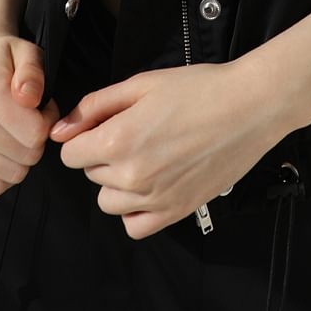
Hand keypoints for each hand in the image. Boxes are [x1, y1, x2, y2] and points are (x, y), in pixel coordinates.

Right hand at [0, 22, 61, 197]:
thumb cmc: (3, 58)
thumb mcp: (28, 51)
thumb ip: (33, 72)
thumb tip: (28, 98)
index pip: (35, 134)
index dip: (48, 120)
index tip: (42, 106)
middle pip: (27, 157)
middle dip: (36, 138)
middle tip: (28, 116)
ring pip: (12, 175)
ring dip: (21, 156)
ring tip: (14, 128)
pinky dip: (4, 172)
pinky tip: (1, 145)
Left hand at [49, 59, 286, 238]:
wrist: (249, 106)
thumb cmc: (199, 90)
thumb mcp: (141, 84)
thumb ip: (95, 106)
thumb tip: (61, 129)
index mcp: (118, 141)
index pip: (71, 155)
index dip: (83, 135)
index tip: (103, 125)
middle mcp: (132, 177)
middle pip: (90, 175)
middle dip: (103, 154)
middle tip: (135, 131)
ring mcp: (155, 199)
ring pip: (108, 202)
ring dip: (117, 182)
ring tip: (145, 155)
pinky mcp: (176, 212)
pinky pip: (135, 226)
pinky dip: (135, 210)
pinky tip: (150, 184)